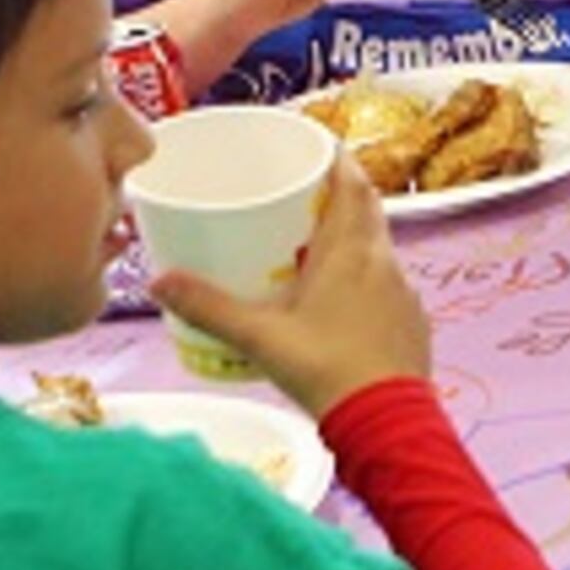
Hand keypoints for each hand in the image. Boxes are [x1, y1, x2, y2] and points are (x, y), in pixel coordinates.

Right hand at [149, 152, 431, 416]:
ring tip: (310, 244)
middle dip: (337, 194)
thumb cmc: (326, 370)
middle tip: (300, 194)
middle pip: (365, 209)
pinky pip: (386, 281)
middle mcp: (384, 261)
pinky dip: (362, 275)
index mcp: (351, 250)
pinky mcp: (410, 321)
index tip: (314, 146)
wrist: (388, 422)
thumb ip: (208, 307)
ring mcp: (403, 292)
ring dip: (350, 236)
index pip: (352, 183)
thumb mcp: (259, 337)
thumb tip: (158, 281)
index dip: (336, 158)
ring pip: (377, 246)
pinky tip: (336, 299)